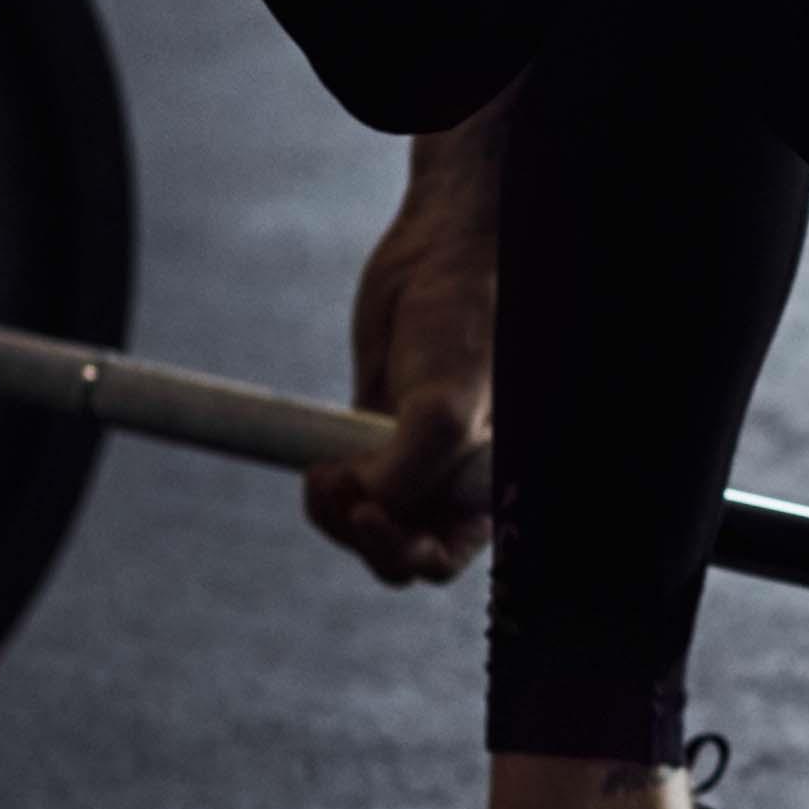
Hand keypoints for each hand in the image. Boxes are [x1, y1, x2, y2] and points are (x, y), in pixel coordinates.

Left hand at [300, 125, 502, 585]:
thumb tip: (368, 508)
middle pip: (399, 550)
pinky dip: (325, 484)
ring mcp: (412, 456)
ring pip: (365, 519)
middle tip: (336, 493)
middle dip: (364, 534)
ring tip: (321, 475)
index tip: (368, 515)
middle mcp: (453, 480)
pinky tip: (318, 464)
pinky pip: (344, 481)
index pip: (444, 556)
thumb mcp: (446, 407)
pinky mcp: (374, 429)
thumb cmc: (470, 324)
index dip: (405, 553)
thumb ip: (412, 470)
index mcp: (490, 488)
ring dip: (336, 512)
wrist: (443, 252)